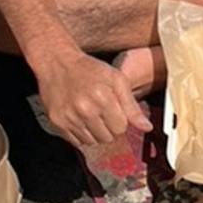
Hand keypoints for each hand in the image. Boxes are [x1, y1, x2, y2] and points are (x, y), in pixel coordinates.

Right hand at [35, 49, 151, 147]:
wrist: (56, 61)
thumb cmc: (88, 69)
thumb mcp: (117, 80)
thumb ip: (132, 106)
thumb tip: (146, 127)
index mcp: (102, 98)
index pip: (121, 128)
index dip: (119, 120)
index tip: (113, 110)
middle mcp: (84, 110)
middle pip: (108, 138)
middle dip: (109, 128)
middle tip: (101, 112)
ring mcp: (69, 117)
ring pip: (93, 142)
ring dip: (95, 132)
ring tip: (90, 114)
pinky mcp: (57, 121)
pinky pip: (76, 141)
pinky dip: (81, 134)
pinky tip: (79, 118)